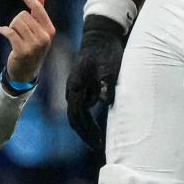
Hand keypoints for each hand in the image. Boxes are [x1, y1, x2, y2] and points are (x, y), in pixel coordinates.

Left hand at [0, 0, 54, 83]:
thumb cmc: (32, 47)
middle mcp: (44, 37)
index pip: (38, 8)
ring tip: (13, 36)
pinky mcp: (23, 51)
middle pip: (23, 15)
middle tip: (17, 32)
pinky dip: (3, 30)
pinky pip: (10, 32)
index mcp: (50, 30)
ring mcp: (34, 45)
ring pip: (16, 23)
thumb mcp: (38, 30)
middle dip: (16, 21)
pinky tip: (2, 31)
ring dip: (11, 27)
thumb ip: (39, 11)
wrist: (26, 72)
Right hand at [66, 15, 126, 154]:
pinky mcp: (83, 87)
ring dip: (86, 128)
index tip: (96, 143)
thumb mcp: (110, 66)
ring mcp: (77, 88)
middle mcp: (73, 89)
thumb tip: (105, 101)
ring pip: (78, 114)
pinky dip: (88, 119)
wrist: (100, 36)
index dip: (86, 130)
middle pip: (75, 118)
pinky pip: (83, 107)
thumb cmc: (106, 51)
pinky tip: (97, 126)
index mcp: (76, 85)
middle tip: (97, 147)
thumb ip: (106, 83)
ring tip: (97, 142)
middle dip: (85, 134)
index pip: (77, 114)